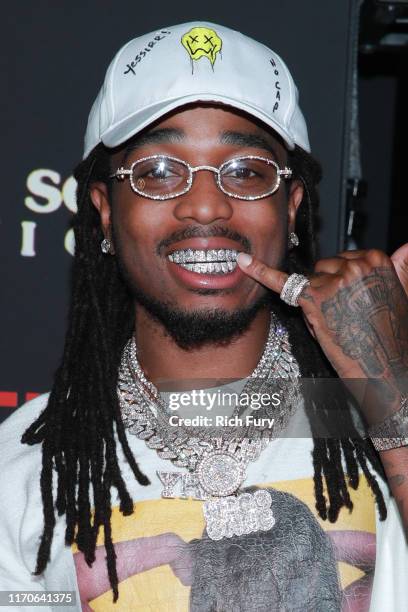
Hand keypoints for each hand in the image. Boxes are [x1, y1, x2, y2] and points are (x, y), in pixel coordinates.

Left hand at [237, 249, 407, 405]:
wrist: (384, 368)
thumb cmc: (390, 335)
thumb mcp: (401, 294)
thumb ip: (400, 267)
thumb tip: (406, 246)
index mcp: (376, 259)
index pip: (343, 259)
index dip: (342, 281)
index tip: (350, 298)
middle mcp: (354, 264)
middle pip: (324, 267)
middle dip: (327, 288)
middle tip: (344, 314)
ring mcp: (332, 280)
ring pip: (309, 280)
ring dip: (315, 298)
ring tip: (334, 321)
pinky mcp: (313, 297)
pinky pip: (281, 281)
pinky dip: (261, 272)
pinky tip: (244, 263)